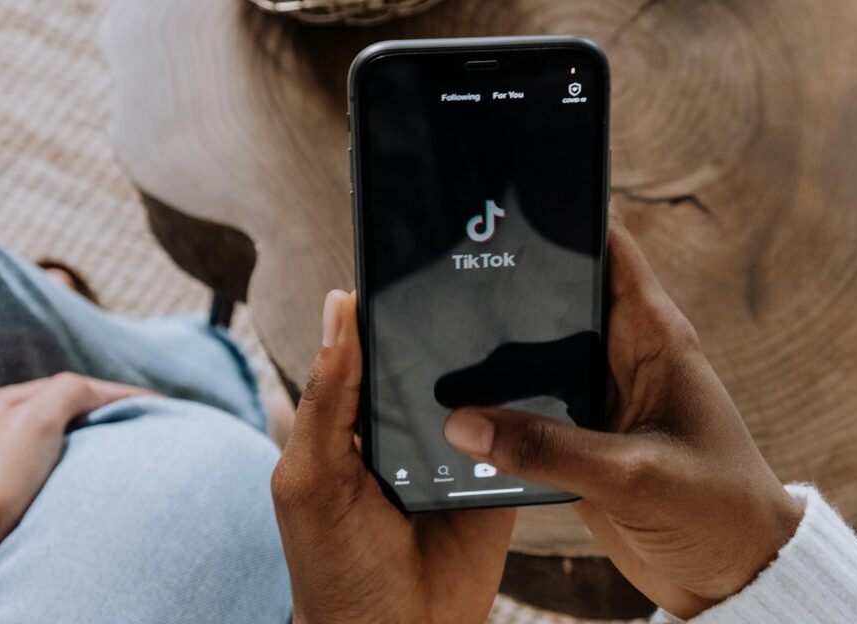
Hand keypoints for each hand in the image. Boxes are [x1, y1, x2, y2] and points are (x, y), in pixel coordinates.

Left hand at [0, 373, 151, 572]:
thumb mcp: (35, 420)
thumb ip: (70, 392)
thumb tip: (102, 392)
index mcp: (10, 401)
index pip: (79, 386)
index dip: (124, 394)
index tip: (162, 406)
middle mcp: (6, 423)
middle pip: (72, 409)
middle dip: (112, 414)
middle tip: (152, 426)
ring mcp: (7, 456)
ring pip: (65, 437)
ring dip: (98, 440)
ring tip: (132, 451)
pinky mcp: (10, 489)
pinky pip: (57, 464)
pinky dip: (82, 464)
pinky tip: (94, 478)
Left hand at [272, 291, 515, 623]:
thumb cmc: (333, 565)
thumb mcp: (311, 477)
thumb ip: (326, 399)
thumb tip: (338, 307)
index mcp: (353, 419)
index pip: (370, 345)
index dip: (385, 303)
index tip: (411, 255)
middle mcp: (404, 426)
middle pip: (431, 357)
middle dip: (449, 324)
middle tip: (477, 271)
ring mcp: (456, 449)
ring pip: (479, 386)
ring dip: (496, 360)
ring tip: (520, 309)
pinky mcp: (498, 474)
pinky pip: (518, 430)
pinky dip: (529, 408)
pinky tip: (546, 375)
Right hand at [443, 218, 803, 617]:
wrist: (731, 577)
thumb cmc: (716, 512)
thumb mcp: (633, 475)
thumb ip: (548, 449)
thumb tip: (463, 422)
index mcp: (654, 336)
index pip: (608, 247)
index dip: (562, 215)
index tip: (502, 197)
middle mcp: (624, 355)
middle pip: (557, 296)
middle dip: (508, 283)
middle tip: (440, 272)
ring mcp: (599, 397)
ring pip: (535, 353)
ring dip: (495, 353)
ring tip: (430, 341)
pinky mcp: (581, 438)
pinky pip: (529, 407)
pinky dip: (498, 406)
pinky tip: (455, 408)